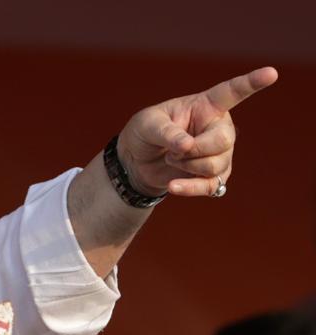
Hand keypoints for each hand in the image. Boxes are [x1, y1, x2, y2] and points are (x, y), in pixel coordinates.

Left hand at [118, 67, 277, 197]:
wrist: (138, 162)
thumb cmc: (145, 133)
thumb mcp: (147, 125)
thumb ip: (167, 132)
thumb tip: (187, 146)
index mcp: (206, 105)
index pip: (232, 91)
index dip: (252, 82)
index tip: (271, 72)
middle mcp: (219, 127)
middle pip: (223, 140)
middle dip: (194, 150)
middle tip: (173, 150)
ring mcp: (220, 152)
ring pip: (216, 164)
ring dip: (187, 166)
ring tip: (171, 159)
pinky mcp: (214, 176)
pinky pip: (212, 186)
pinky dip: (190, 187)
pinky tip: (173, 186)